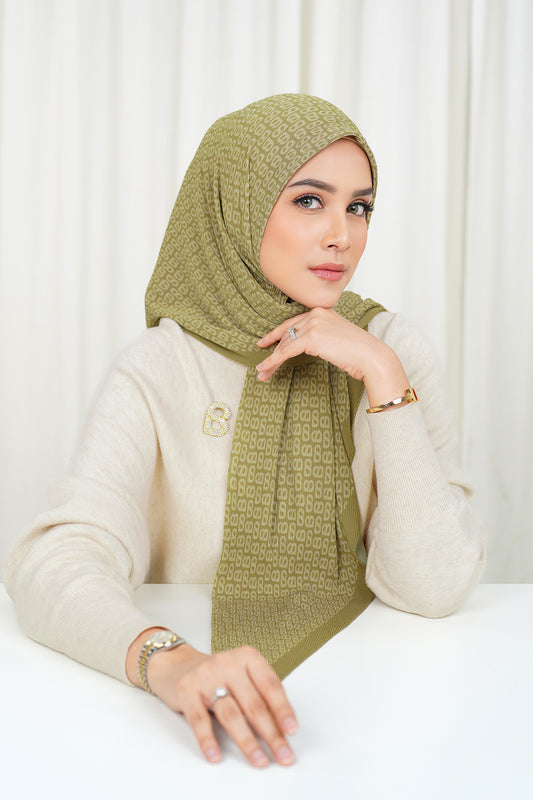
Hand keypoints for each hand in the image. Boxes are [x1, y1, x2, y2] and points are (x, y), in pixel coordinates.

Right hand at [127, 633, 296, 766]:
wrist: (176, 664)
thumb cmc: (216, 674)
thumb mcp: (242, 674)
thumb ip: (260, 693)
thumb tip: (282, 726)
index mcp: (247, 657)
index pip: (270, 685)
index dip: (283, 709)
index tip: (292, 730)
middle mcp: (228, 663)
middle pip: (253, 704)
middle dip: (271, 733)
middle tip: (282, 754)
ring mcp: (206, 677)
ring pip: (231, 714)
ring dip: (247, 741)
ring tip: (258, 759)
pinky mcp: (186, 691)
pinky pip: (199, 720)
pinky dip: (208, 740)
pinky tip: (216, 755)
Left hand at [257, 307, 409, 407]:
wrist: (371, 356)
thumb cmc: (358, 352)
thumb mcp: (337, 337)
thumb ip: (321, 335)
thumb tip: (303, 346)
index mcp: (322, 310)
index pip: (293, 323)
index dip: (276, 334)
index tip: (264, 342)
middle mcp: (315, 313)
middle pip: (287, 333)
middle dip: (273, 351)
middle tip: (262, 365)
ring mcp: (313, 324)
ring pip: (284, 344)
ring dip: (271, 360)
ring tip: (262, 373)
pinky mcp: (311, 338)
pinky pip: (286, 351)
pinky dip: (273, 361)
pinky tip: (266, 368)